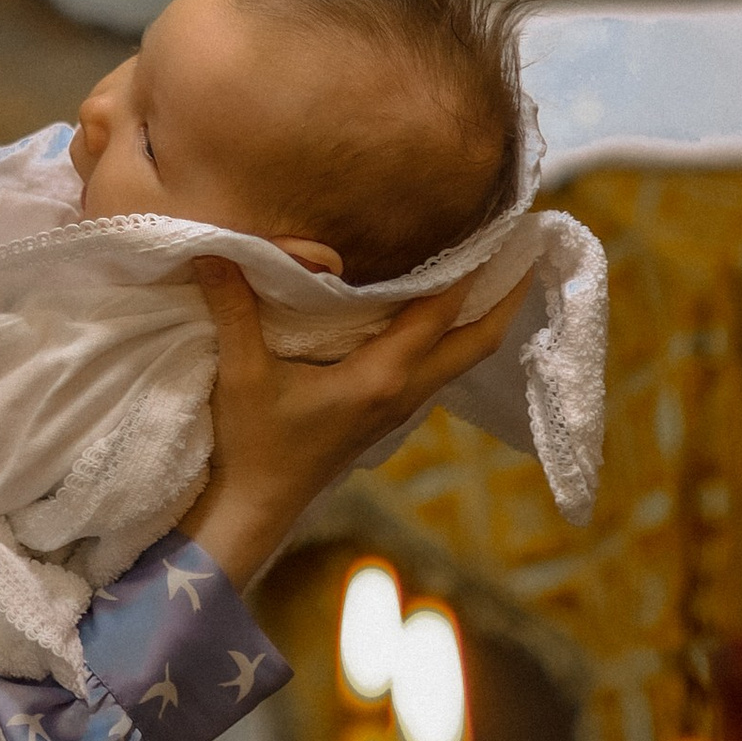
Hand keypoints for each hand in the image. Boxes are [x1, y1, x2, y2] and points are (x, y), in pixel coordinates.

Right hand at [181, 257, 534, 590]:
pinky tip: (438, 314)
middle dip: (507, 298)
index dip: (473, 271)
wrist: (253, 509)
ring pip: (460, 358)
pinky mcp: (384, 415)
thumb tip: (214, 249)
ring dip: (483, 317)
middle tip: (527, 251)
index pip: (440, 313)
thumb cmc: (250, 445)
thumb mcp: (240, 374)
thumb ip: (233, 309)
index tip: (500, 231)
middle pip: (477, 343)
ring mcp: (398, 408)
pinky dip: (452, 336)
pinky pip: (437, 368)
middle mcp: (401, 392)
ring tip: (494, 272)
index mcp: (380, 377)